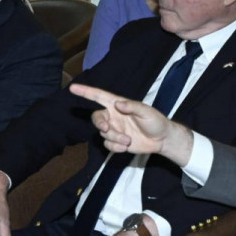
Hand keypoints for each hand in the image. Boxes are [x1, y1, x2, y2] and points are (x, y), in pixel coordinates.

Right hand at [70, 84, 193, 165]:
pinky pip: (108, 145)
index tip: (73, 88)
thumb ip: (132, 106)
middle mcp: (113, 116)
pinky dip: (115, 147)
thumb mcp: (146, 111)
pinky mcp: (117, 142)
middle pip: (97, 118)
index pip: (99, 96)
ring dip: (114, 138)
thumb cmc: (155, 121)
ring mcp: (115, 130)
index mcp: (118, 105)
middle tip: (108, 128)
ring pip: (103, 134)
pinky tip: (126, 147)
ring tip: (128, 141)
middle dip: (100, 124)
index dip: (85, 92)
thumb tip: (117, 104)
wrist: (162, 140)